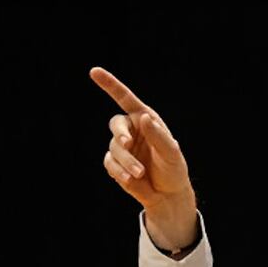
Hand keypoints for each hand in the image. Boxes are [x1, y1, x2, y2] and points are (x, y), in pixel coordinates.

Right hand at [89, 67, 197, 250]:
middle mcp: (131, 130)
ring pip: (114, 148)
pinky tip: (131, 179)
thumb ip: (158, 135)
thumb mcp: (171, 152)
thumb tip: (143, 118)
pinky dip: (119, 171)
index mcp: (145, 119)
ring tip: (140, 173)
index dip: (110, 85)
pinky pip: (110, 164)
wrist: (168, 195)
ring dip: (126, 161)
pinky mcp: (115, 164)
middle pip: (116, 124)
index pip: (125, 99)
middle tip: (127, 144)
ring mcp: (122, 147)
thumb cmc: (173, 169)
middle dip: (120, 134)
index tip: (94, 72)